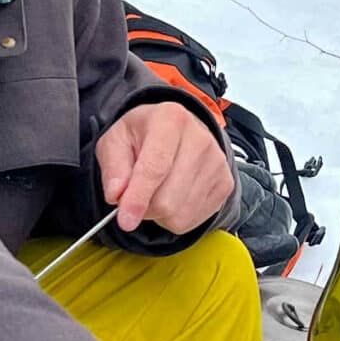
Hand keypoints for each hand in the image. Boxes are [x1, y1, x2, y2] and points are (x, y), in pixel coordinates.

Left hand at [95, 102, 235, 234]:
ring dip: (158, 214)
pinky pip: (193, 220)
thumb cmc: (143, 135)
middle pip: (167, 199)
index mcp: (170, 120)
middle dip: (144, 208)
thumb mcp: (116, 141)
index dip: (138, 198)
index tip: (125, 220)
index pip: (155, 167)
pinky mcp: (225, 183)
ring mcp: (217, 163)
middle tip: (135, 196)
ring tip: (155, 192)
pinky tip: (172, 197)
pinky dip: (174, 218)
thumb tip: (117, 195)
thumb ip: (113, 168)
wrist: (177, 131)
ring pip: (179, 214)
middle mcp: (200, 139)